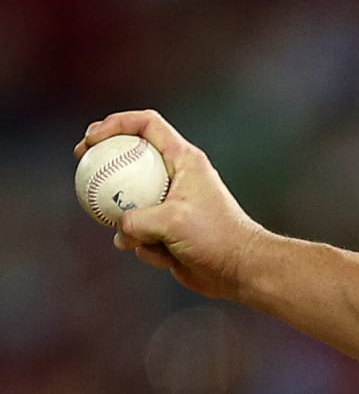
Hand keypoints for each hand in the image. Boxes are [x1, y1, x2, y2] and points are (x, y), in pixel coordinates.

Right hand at [73, 110, 271, 301]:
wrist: (240, 270)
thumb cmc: (216, 238)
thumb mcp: (172, 222)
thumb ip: (136, 220)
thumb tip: (119, 229)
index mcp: (184, 160)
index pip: (147, 124)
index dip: (116, 123)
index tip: (92, 138)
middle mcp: (177, 177)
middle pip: (130, 157)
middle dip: (104, 159)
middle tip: (82, 162)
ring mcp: (169, 204)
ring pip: (129, 203)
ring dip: (131, 226)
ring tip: (152, 241)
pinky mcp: (166, 230)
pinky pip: (139, 234)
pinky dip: (146, 248)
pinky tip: (166, 258)